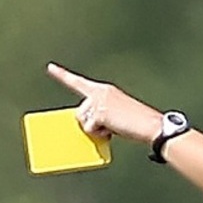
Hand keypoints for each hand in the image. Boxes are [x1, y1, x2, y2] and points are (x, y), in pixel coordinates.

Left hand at [47, 62, 163, 143]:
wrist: (151, 126)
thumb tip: (87, 126)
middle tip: (109, 127)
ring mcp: (99, 101)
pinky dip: (99, 134)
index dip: (62, 75)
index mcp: (105, 90)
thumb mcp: (116, 115)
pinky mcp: (99, 112)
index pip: (79, 82)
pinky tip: (113, 131)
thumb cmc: (139, 123)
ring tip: (114, 128)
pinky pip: (89, 128)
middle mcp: (100, 92)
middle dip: (89, 122)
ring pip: (83, 120)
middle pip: (80, 111)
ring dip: (95, 129)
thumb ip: (101, 115)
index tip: (51, 68)